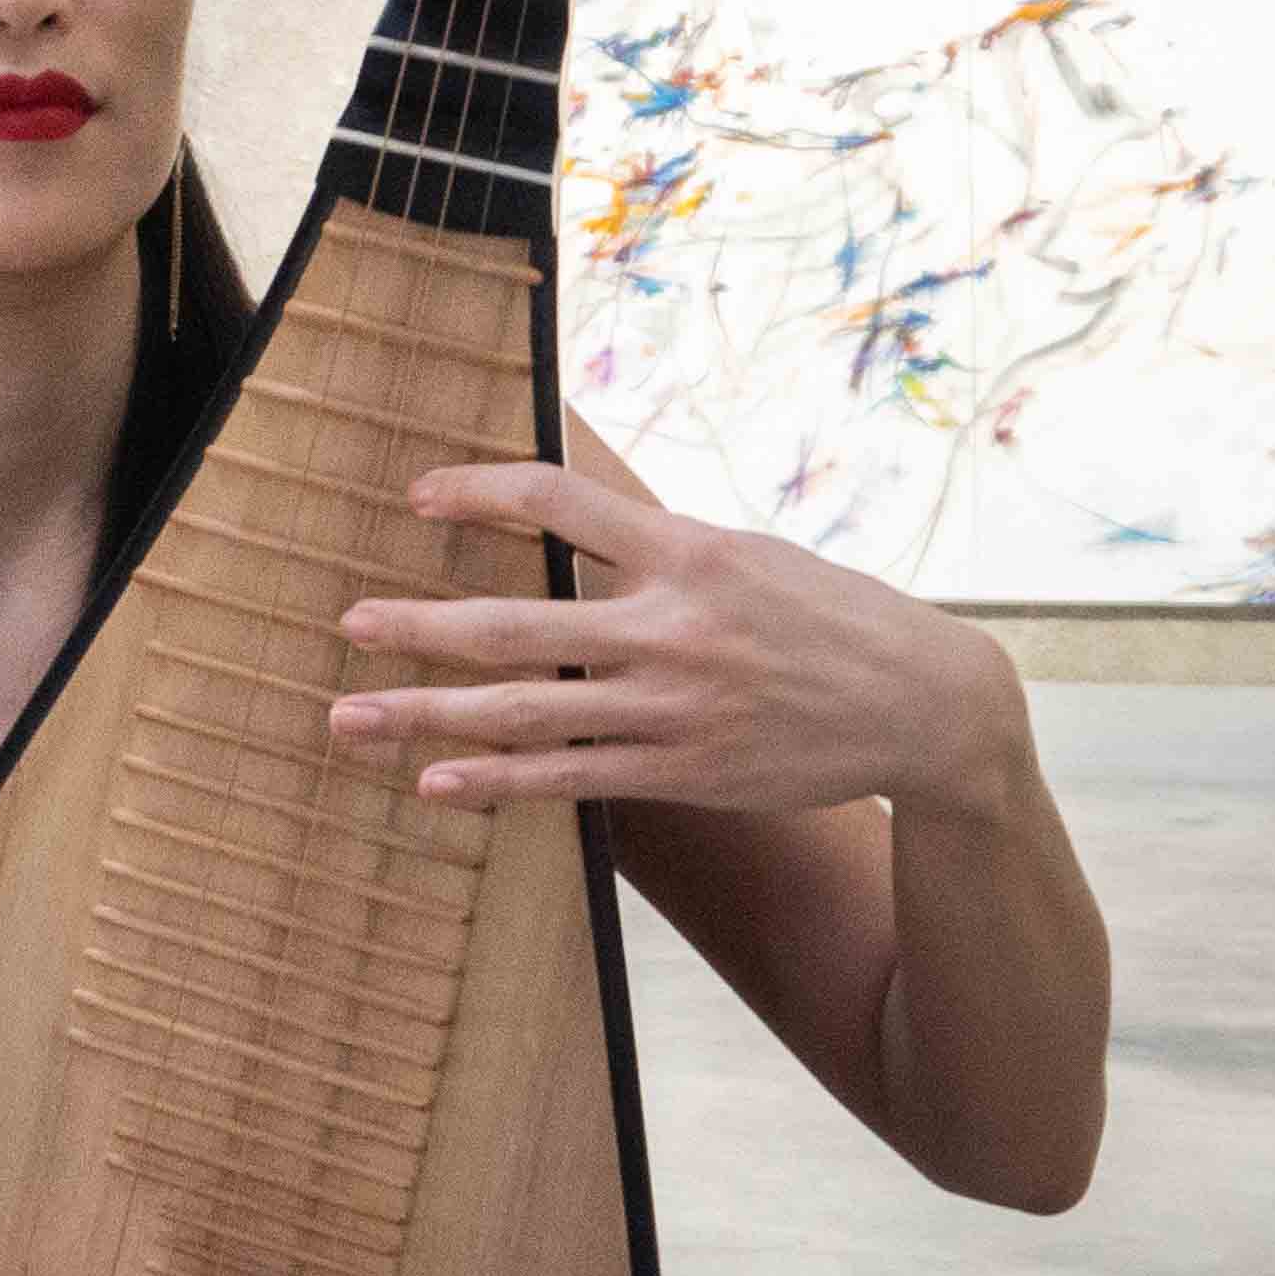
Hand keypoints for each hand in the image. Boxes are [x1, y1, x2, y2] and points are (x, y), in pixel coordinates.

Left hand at [325, 458, 1031, 819]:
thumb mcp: (750, 555)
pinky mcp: (683, 771)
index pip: (559, 500)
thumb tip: (574, 530)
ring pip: (524, 711)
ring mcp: (674, 707)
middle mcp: (673, 627)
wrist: (927, 704)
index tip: (417, 495)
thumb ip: (660, 551)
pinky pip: (569, 779)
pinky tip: (435, 784)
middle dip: (420, 627)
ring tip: (349, 717)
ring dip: (426, 716)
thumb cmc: (831, 616)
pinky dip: (495, 783)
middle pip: (515, 624)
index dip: (479, 491)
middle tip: (347, 623)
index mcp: (689, 551)